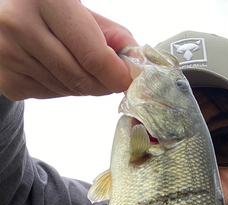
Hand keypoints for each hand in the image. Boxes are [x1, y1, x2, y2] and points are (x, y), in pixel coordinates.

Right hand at [0, 0, 136, 99]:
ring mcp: (7, 53)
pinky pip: (47, 94)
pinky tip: (50, 66)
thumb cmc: (43, 6)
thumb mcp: (77, 7)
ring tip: (74, 63)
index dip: (117, 75)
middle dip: (103, 84)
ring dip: (81, 85)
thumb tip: (135, 65)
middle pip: (81, 79)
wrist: (1, 11)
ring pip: (66, 89)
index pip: (93, 56)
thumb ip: (110, 34)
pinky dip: (58, 87)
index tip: (129, 81)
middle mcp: (20, 24)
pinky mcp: (3, 78)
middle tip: (110, 79)